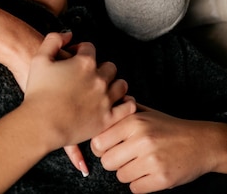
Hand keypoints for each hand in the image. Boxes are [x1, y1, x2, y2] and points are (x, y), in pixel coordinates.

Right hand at [24, 32, 135, 151]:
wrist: (41, 124)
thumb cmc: (38, 92)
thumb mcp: (40, 58)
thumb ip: (54, 40)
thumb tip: (68, 35)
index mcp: (84, 63)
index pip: (89, 48)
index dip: (80, 50)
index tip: (73, 57)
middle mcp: (99, 79)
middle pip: (109, 66)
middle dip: (100, 67)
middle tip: (89, 75)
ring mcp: (105, 99)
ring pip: (121, 85)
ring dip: (114, 83)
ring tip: (104, 88)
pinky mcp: (107, 119)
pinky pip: (127, 108)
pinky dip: (126, 103)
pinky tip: (120, 102)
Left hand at [91, 104, 226, 192]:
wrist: (200, 143)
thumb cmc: (168, 127)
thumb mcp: (145, 112)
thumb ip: (122, 112)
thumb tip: (100, 112)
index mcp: (134, 121)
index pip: (98, 142)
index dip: (101, 147)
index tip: (108, 147)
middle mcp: (141, 139)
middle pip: (106, 161)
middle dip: (112, 161)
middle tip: (123, 157)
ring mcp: (152, 161)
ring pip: (120, 176)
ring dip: (127, 172)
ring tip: (139, 163)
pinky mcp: (162, 179)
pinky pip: (135, 188)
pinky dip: (139, 183)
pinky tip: (147, 172)